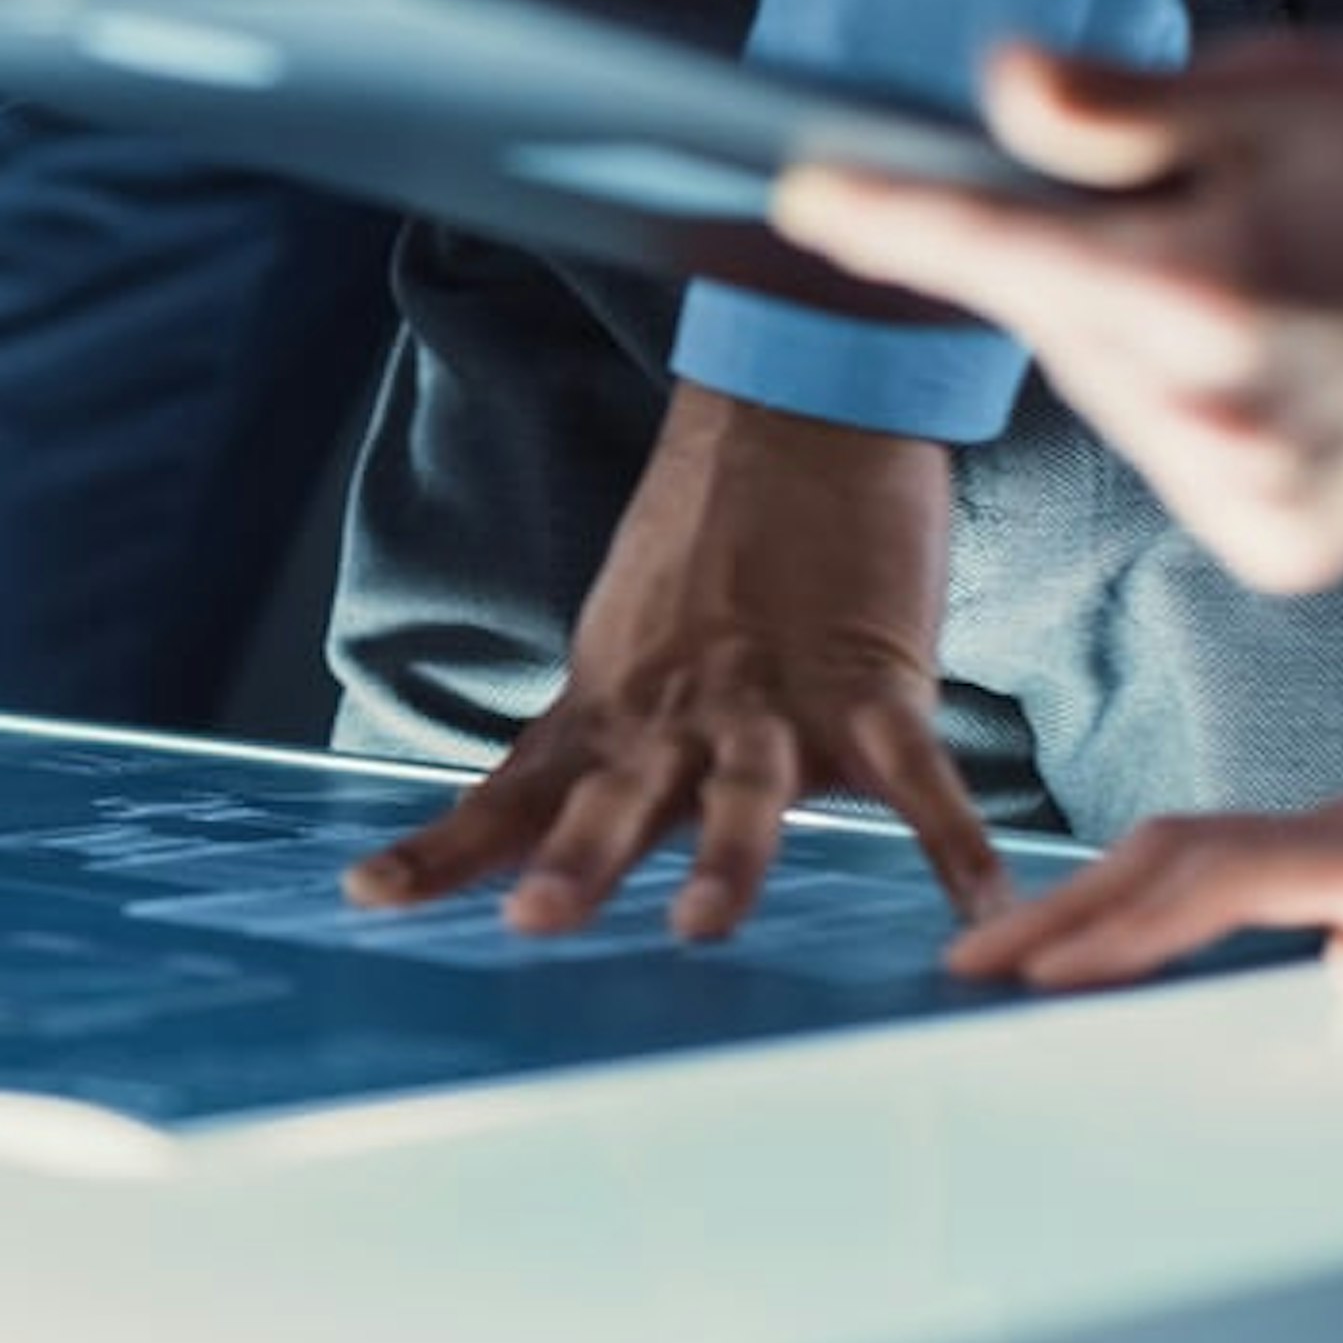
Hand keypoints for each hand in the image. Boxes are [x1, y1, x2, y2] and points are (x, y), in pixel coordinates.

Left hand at [344, 385, 1011, 939]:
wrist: (798, 416)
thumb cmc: (711, 550)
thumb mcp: (625, 650)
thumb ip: (601, 746)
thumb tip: (552, 836)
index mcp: (610, 708)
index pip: (511, 792)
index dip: (443, 850)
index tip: (365, 896)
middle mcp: (677, 712)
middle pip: (616, 798)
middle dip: (577, 862)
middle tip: (535, 922)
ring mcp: (774, 697)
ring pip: (743, 789)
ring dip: (724, 858)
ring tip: (700, 925)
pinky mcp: (873, 681)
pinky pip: (918, 776)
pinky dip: (950, 842)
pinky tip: (976, 905)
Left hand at [775, 37, 1342, 593]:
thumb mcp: (1295, 94)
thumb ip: (1121, 106)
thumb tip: (996, 86)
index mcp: (1207, 296)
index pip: (987, 248)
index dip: (886, 215)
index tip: (808, 193)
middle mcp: (1218, 415)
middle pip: (1049, 320)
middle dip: (1073, 257)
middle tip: (1187, 204)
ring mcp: (1252, 497)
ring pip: (1106, 388)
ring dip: (1135, 330)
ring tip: (1270, 275)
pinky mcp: (1283, 546)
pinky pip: (1174, 452)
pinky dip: (1194, 399)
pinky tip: (1285, 355)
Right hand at [947, 774, 1342, 989]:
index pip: (1218, 883)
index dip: (1127, 929)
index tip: (1044, 982)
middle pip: (1167, 854)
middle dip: (1062, 908)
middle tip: (965, 965)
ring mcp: (1341, 836)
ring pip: (1179, 852)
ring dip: (1087, 899)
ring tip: (1003, 952)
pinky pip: (1212, 865)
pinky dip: (1140, 896)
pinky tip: (1115, 934)